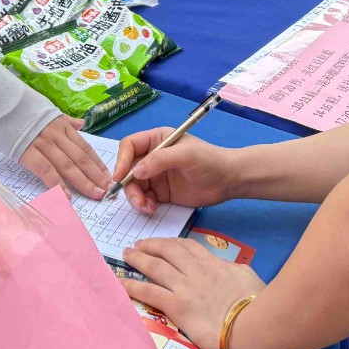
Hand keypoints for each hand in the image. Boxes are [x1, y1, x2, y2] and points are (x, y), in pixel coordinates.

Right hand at [20, 115, 112, 199]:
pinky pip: (46, 170)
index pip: (85, 147)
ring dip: (83, 181)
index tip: (108, 176)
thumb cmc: (21, 109)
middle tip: (108, 190)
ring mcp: (43, 143)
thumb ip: (65, 120)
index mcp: (62, 126)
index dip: (97, 162)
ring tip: (95, 194)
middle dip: (96, 175)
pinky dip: (57, 183)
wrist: (0, 101)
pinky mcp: (27, 152)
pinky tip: (67, 195)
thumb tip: (81, 124)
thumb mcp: (48, 111)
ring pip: (68, 165)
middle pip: (81, 158)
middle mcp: (56, 135)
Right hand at [112, 128, 238, 214]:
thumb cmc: (209, 160)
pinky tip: (152, 209)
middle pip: (127, 169)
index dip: (121, 160)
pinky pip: (143, 198)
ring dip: (135, 198)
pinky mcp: (161, 193)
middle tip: (138, 200)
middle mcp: (153, 156)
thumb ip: (160, 160)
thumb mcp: (186, 155)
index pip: (129, 146)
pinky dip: (143, 205)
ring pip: (133, 186)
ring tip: (147, 207)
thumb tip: (135, 171)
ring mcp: (156, 175)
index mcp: (157, 140)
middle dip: (128, 185)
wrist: (229, 181)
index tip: (119, 177)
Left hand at [121, 239, 265, 348]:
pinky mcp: (176, 305)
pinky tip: (120, 282)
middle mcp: (196, 270)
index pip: (189, 247)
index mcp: (214, 263)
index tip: (163, 243)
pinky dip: (132, 285)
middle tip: (138, 244)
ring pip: (155, 266)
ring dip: (138, 258)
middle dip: (151, 245)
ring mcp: (184, 286)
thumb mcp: (247, 276)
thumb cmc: (255, 301)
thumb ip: (232, 270)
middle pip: (168, 251)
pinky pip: (148, 291)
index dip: (172, 243)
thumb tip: (228, 269)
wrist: (252, 322)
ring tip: (126, 254)